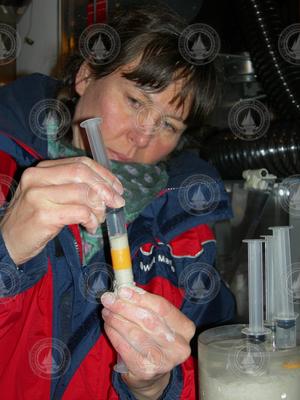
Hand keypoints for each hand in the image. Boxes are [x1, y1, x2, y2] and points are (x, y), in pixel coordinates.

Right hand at [0, 156, 124, 264]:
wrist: (7, 242)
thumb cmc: (33, 219)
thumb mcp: (49, 196)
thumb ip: (72, 187)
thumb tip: (107, 189)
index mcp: (41, 169)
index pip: (80, 163)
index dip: (103, 174)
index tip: (117, 188)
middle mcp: (38, 178)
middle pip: (83, 173)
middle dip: (106, 189)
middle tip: (117, 203)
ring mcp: (39, 195)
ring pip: (83, 193)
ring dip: (99, 208)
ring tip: (99, 220)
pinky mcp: (43, 215)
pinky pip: (80, 212)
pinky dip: (92, 220)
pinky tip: (90, 227)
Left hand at [101, 287, 194, 398]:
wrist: (154, 371)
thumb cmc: (155, 337)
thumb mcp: (158, 318)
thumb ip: (146, 304)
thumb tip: (125, 290)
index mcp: (185, 328)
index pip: (162, 307)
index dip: (140, 298)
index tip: (122, 291)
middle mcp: (179, 346)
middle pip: (148, 320)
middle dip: (125, 308)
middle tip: (108, 300)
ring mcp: (163, 361)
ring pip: (135, 334)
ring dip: (117, 320)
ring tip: (106, 312)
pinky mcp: (146, 370)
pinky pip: (125, 348)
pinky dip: (114, 335)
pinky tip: (109, 327)